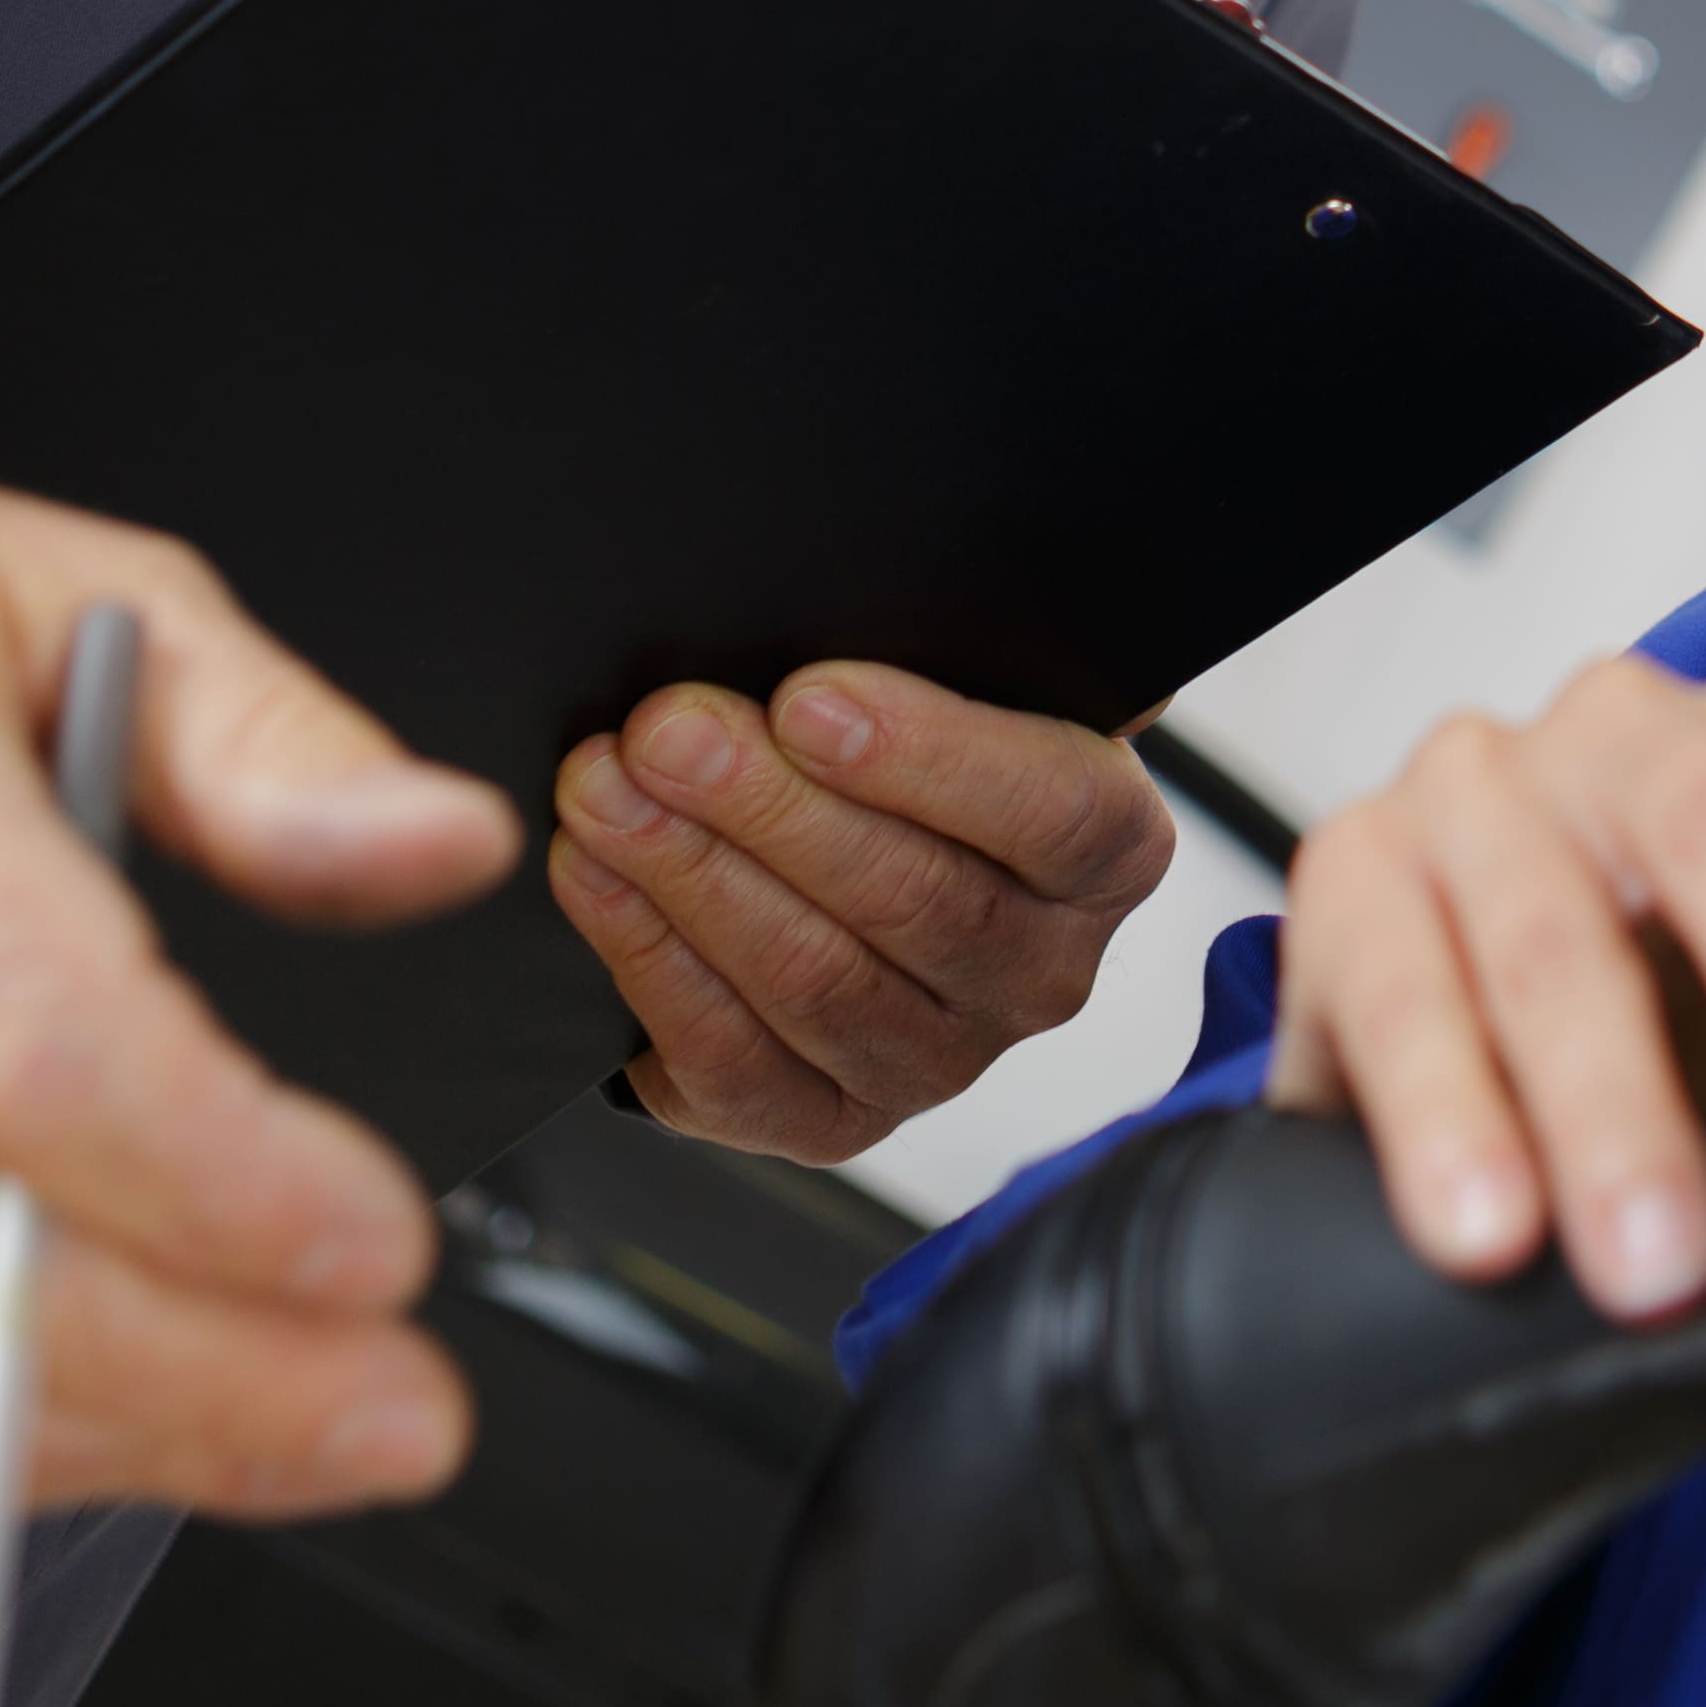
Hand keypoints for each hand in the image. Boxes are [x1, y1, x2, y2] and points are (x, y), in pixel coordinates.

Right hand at [0, 444, 523, 1516]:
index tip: (378, 1249)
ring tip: (301, 1438)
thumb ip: (279, 744)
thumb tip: (442, 846)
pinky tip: (109, 1439)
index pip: (28, 1046)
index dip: (218, 1180)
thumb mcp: (91, 592)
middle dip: (208, 1373)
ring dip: (106, 1441)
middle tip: (393, 1414)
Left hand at [545, 664, 1177, 1161]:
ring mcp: (935, 1061)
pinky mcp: (826, 1120)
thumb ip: (964, 647)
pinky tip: (600, 878)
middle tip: (666, 732)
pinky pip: (736, 1061)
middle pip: (915, 897)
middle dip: (770, 808)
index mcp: (1105, 850)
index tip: (808, 699)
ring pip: (815, 979)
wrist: (850, 857)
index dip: (933, 756)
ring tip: (607, 789)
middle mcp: (1039, 972)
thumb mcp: (962, 676)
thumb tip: (913, 587)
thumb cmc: (905, 745)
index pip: (1056, 812)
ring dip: (693, 875)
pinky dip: (653, 960)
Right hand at [1267, 546, 1705, 1321]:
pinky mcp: (1349, 876)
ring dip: (1611, 1106)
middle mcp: (1630, 734)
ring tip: (1663, 1258)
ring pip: (1554, 928)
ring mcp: (1480, 792)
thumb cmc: (1682, 1027)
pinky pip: (1395, 990)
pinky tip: (1485, 1225)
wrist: (1467, 1074)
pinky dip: (1446, 1120)